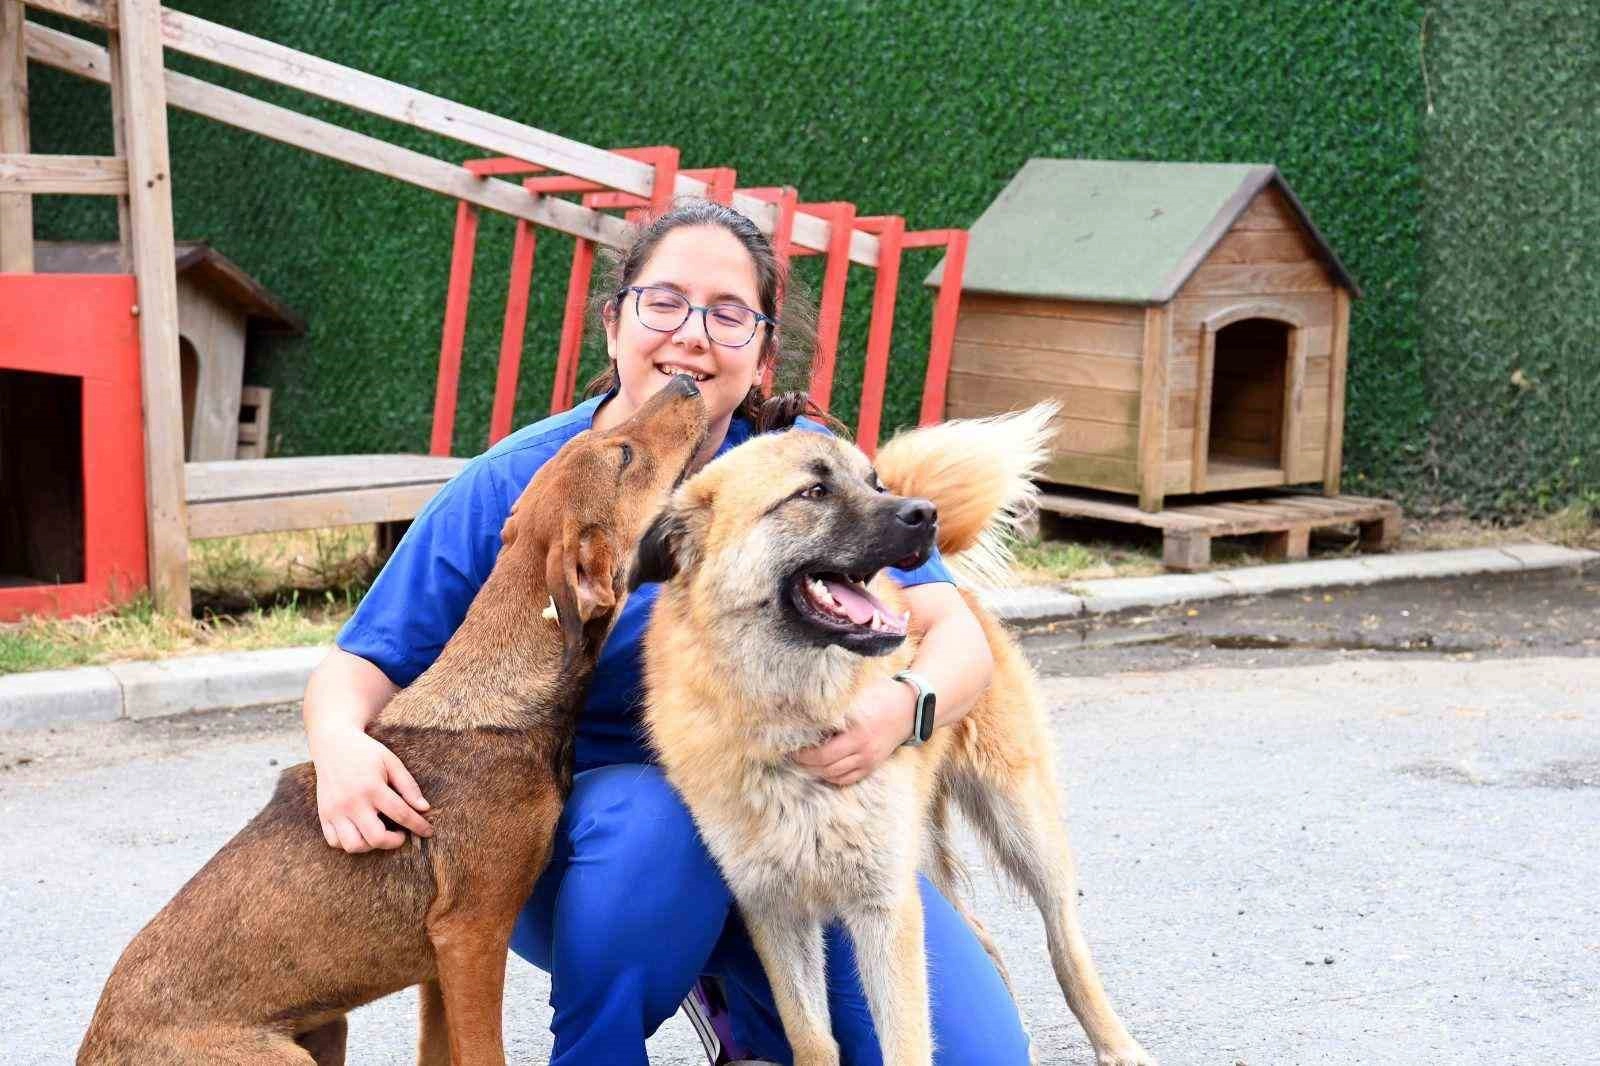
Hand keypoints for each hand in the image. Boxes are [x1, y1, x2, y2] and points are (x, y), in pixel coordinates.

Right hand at [308, 727, 432, 851]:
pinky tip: (361, 833)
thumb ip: (408, 786)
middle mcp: (351, 802)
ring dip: (371, 846)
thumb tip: (425, 808)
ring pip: (353, 845)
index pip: (401, 814)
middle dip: (394, 842)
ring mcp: (335, 811)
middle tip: (401, 835)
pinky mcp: (324, 815)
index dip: (418, 826)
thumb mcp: (391, 762)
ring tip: (380, 834)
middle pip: (376, 838)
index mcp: (372, 787)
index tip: (427, 832)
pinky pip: (334, 842)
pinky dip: (349, 843)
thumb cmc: (366, 753)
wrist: (332, 743)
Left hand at [791, 676, 915, 786]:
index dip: (803, 754)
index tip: (791, 746)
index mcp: (856, 730)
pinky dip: (832, 777)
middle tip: (792, 756)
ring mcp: (869, 759)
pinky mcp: (873, 764)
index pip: (822, 753)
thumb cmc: (882, 693)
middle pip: (826, 766)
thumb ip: (836, 699)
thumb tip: (805, 698)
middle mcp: (862, 748)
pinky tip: (822, 769)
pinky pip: (848, 779)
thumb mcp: (858, 692)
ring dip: (816, 771)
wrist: (911, 708)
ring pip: (835, 775)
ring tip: (804, 762)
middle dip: (805, 764)